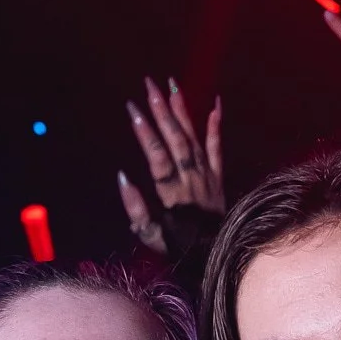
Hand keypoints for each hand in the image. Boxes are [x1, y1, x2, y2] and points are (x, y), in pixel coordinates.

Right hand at [118, 76, 224, 254]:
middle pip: (176, 141)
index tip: (134, 112)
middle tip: (149, 85)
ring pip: (194, 139)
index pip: (158, 159)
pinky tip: (215, 105)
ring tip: (171, 85)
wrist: (216, 254)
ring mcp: (207, 176)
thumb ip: (136, 210)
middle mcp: (192, 180)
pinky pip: (217, 148)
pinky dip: (216, 127)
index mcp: (173, 195)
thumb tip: (122, 178)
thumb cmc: (178, 247)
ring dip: (182, 111)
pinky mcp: (218, 176)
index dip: (147, 135)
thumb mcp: (150, 237)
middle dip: (161, 111)